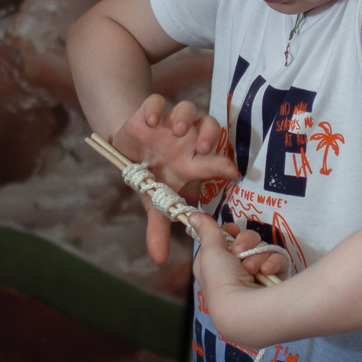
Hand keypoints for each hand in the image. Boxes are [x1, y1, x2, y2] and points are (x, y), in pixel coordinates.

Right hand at [113, 93, 237, 263]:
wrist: (129, 149)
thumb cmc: (152, 176)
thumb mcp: (154, 202)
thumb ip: (160, 228)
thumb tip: (158, 261)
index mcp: (193, 162)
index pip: (215, 161)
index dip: (224, 165)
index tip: (232, 173)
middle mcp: (186, 140)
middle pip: (209, 127)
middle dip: (208, 135)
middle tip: (202, 147)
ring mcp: (169, 124)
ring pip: (188, 110)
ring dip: (185, 119)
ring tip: (177, 131)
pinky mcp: (149, 111)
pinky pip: (157, 101)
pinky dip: (155, 108)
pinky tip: (151, 121)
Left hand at [189, 213, 285, 343]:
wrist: (246, 310)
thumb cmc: (221, 281)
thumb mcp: (210, 252)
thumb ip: (207, 230)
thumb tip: (192, 215)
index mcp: (215, 264)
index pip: (225, 239)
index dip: (230, 232)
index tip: (232, 230)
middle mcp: (234, 270)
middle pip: (246, 240)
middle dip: (246, 243)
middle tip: (240, 253)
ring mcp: (255, 275)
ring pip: (262, 249)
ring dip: (258, 256)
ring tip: (252, 270)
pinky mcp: (273, 279)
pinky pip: (277, 260)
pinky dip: (272, 264)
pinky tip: (267, 272)